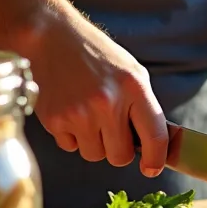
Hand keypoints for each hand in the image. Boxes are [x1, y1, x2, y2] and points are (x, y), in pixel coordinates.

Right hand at [24, 13, 168, 176]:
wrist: (50, 38)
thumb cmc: (95, 55)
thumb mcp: (130, 72)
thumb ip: (143, 105)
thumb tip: (154, 144)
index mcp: (133, 87)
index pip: (154, 136)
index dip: (156, 159)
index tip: (152, 169)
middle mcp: (108, 103)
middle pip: (121, 156)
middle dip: (118, 149)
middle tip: (111, 130)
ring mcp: (79, 114)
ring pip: (95, 155)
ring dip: (93, 142)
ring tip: (87, 114)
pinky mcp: (55, 121)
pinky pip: (71, 147)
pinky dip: (72, 136)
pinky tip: (69, 111)